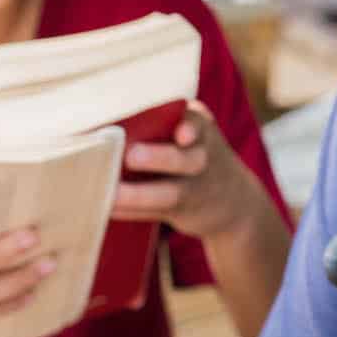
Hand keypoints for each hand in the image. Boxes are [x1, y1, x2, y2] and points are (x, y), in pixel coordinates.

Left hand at [110, 101, 261, 239]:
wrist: (233, 199)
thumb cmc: (194, 151)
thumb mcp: (194, 131)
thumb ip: (162, 124)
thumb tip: (103, 124)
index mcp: (201, 128)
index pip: (197, 123)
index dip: (190, 128)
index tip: (182, 135)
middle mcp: (202, 157)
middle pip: (187, 160)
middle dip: (160, 158)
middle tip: (132, 156)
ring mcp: (195, 189)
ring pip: (169, 193)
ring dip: (138, 194)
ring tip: (111, 195)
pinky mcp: (182, 212)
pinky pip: (155, 212)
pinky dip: (130, 211)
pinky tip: (108, 208)